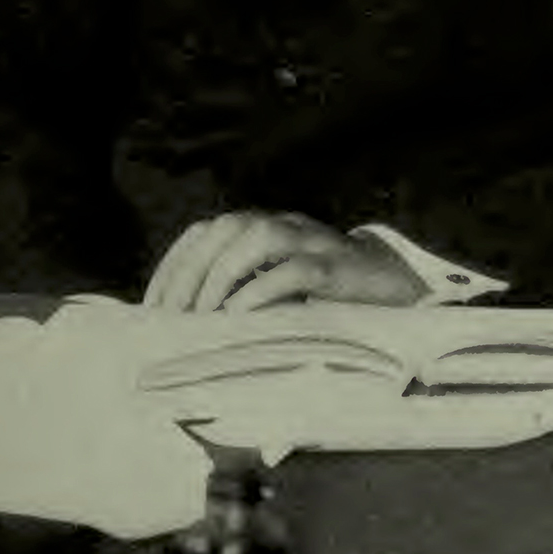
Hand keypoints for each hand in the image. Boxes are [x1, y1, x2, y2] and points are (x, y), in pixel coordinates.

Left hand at [143, 211, 427, 313]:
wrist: (399, 289)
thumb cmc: (328, 297)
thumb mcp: (278, 292)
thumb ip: (240, 296)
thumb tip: (186, 327)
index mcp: (263, 228)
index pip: (205, 232)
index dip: (174, 266)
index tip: (152, 307)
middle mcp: (284, 225)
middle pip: (224, 230)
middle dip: (191, 274)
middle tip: (174, 319)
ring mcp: (313, 242)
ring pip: (256, 239)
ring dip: (222, 277)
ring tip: (205, 317)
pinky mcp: (339, 268)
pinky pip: (295, 269)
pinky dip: (262, 290)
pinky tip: (240, 317)